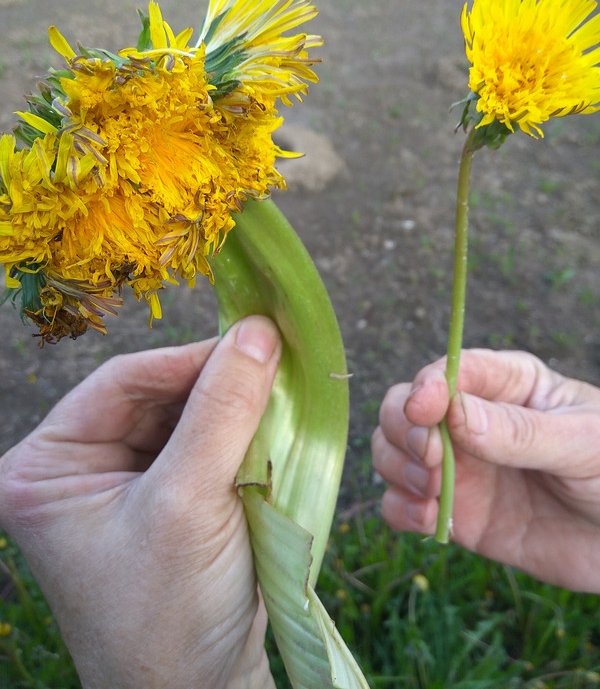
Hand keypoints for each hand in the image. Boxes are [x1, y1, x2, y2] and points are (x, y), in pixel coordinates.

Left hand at [0, 315, 280, 688]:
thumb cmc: (168, 613)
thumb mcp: (187, 504)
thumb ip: (221, 412)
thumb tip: (257, 331)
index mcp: (47, 467)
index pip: (120, 383)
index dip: (187, 358)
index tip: (253, 337)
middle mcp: (78, 468)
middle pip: (154, 395)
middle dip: (213, 384)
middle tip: (273, 363)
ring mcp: (123, 483)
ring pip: (184, 416)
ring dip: (231, 407)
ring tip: (278, 393)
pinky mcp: (164, 498)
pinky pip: (203, 445)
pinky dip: (238, 434)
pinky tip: (271, 427)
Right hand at [372, 349, 599, 591]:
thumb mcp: (583, 444)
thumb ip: (520, 431)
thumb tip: (454, 414)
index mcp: (508, 385)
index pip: (450, 370)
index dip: (428, 385)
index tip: (424, 410)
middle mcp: (471, 421)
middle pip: (403, 406)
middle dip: (402, 429)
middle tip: (427, 458)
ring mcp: (459, 467)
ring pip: (391, 451)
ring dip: (396, 467)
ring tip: (430, 490)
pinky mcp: (453, 512)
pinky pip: (400, 503)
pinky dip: (399, 508)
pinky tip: (426, 518)